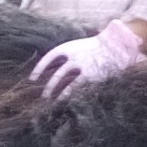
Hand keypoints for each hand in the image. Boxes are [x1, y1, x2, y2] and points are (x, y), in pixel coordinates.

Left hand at [29, 18, 146, 94]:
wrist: (114, 46)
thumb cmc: (93, 49)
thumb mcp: (77, 49)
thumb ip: (65, 59)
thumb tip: (49, 71)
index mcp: (68, 47)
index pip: (48, 58)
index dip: (39, 69)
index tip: (32, 78)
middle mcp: (73, 55)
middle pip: (55, 73)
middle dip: (48, 85)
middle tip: (43, 95)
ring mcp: (81, 65)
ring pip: (61, 80)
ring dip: (53, 90)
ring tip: (49, 99)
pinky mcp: (89, 74)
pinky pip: (73, 86)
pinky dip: (66, 93)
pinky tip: (61, 100)